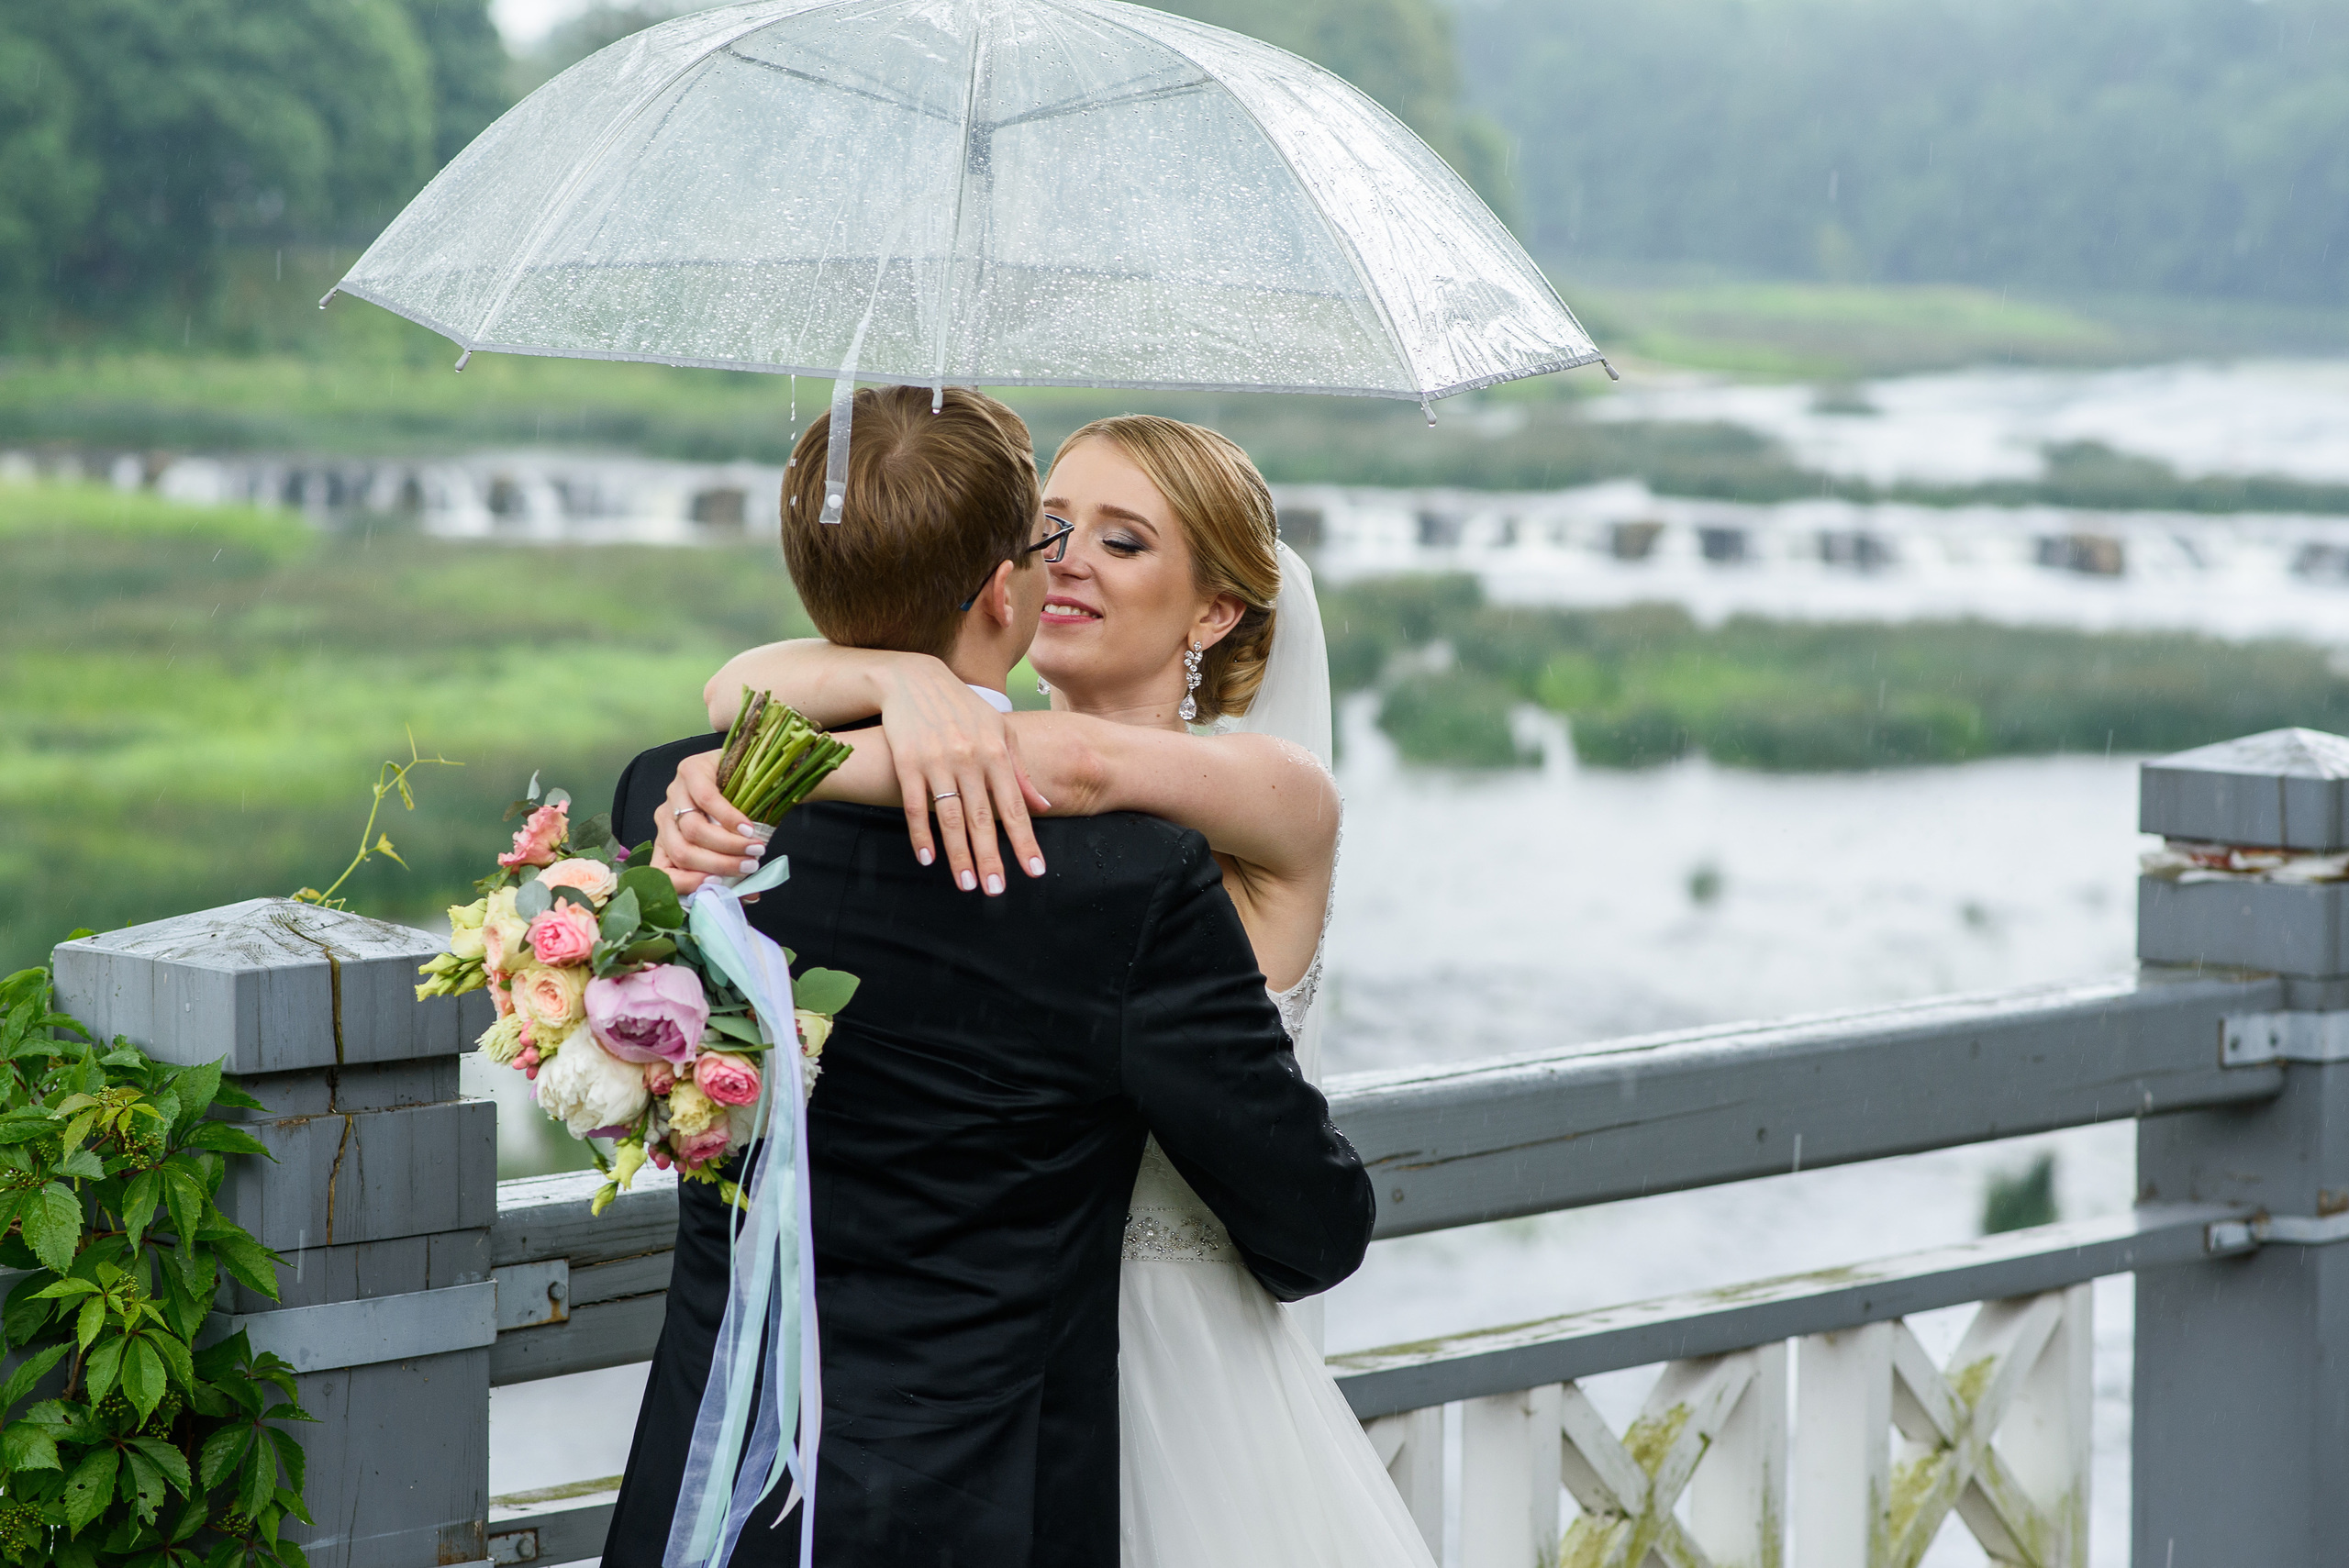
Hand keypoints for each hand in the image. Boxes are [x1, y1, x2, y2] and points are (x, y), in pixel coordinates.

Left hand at [652, 751, 770, 899]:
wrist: (745, 766)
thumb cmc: (738, 811)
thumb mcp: (731, 844)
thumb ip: (735, 869)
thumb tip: (750, 897)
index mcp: (668, 841)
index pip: (662, 872)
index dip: (688, 884)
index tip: (719, 885)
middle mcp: (665, 818)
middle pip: (682, 852)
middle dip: (719, 864)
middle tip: (750, 867)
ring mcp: (674, 793)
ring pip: (692, 830)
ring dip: (728, 844)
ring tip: (755, 848)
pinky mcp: (689, 770)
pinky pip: (706, 799)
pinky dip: (729, 818)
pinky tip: (747, 827)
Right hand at [876, 658, 1050, 895]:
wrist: (914, 680)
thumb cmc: (963, 709)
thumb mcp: (999, 731)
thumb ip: (1020, 771)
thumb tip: (1043, 807)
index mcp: (995, 753)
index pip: (1014, 806)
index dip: (1025, 841)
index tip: (1035, 872)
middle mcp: (969, 759)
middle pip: (982, 818)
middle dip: (991, 857)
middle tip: (995, 891)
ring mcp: (937, 761)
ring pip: (950, 816)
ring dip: (958, 854)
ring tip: (966, 885)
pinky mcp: (907, 762)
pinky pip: (914, 804)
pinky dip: (920, 833)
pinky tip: (927, 859)